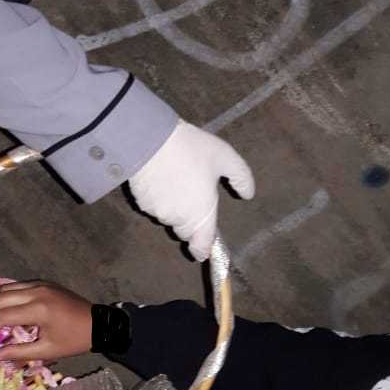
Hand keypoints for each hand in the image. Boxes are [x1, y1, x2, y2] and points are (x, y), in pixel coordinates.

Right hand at [0, 282, 91, 363]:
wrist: (99, 324)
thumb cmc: (74, 340)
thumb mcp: (47, 351)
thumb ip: (18, 353)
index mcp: (38, 310)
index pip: (1, 317)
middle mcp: (36, 292)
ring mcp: (39, 284)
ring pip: (5, 289)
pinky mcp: (43, 283)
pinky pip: (17, 287)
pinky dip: (7, 299)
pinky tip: (7, 313)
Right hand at [129, 120, 254, 261]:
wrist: (152, 140)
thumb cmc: (192, 149)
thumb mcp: (225, 157)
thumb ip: (241, 178)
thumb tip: (247, 194)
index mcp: (201, 214)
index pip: (201, 245)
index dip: (202, 249)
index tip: (203, 249)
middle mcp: (178, 219)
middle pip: (185, 231)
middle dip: (190, 221)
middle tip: (193, 196)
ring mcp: (158, 212)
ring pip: (168, 218)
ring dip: (173, 209)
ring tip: (177, 182)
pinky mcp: (142, 203)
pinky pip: (153, 207)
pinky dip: (158, 199)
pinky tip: (162, 179)